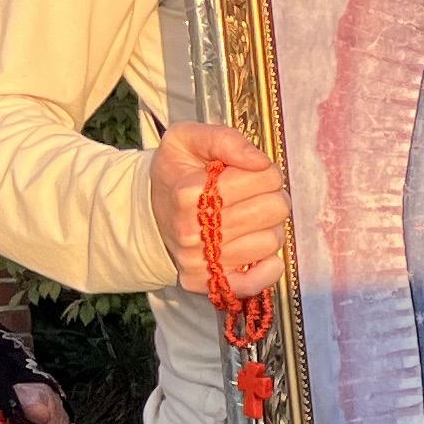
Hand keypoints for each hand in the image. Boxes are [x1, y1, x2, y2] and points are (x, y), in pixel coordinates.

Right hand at [152, 121, 288, 302]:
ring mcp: (198, 260)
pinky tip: (259, 253)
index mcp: (190, 191)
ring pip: (271, 241)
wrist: (149, 212)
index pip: (265, 177)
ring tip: (248, 219)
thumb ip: (225, 139)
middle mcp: (192, 230)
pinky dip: (267, 269)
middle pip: (274, 209)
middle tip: (255, 196)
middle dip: (272, 197)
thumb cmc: (176, 173)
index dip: (267, 171)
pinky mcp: (205, 283)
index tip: (252, 173)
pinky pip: (254, 283)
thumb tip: (260, 161)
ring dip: (268, 227)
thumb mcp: (187, 140)